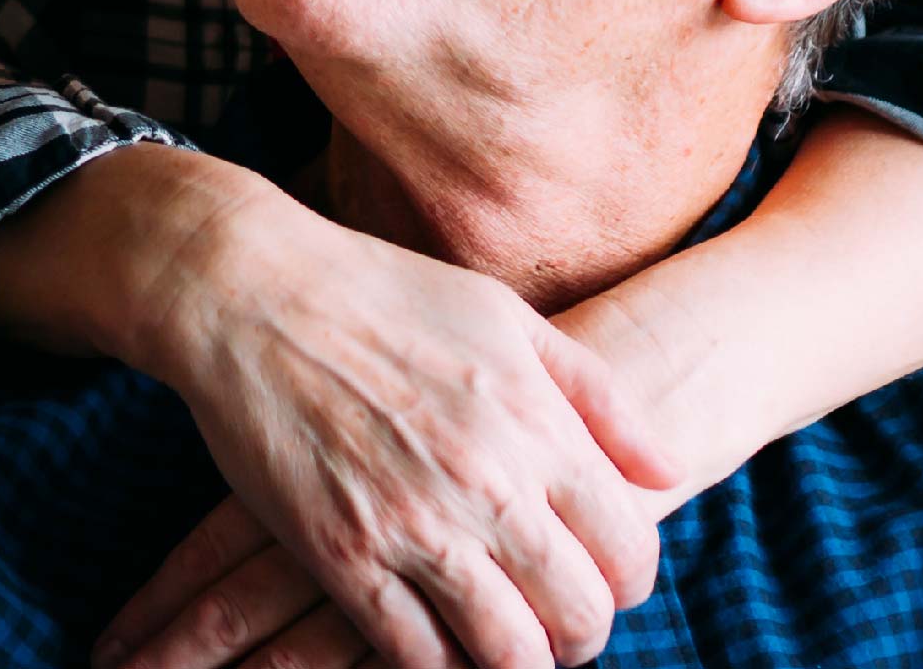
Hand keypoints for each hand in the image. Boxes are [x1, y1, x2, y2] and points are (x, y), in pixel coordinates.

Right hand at [97, 201, 681, 668]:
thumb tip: (669, 469)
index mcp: (537, 425)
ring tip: (507, 649)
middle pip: (578, 613)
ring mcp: (414, 526)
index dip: (629, 581)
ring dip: (518, 664)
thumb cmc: (386, 293)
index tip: (605, 580)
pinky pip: (413, 652)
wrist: (253, 291)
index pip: (629, 549)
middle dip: (581, 635)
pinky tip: (438, 646)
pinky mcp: (343, 556)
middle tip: (559, 627)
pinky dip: (438, 667)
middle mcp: (488, 484)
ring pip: (505, 652)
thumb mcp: (511, 319)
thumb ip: (600, 396)